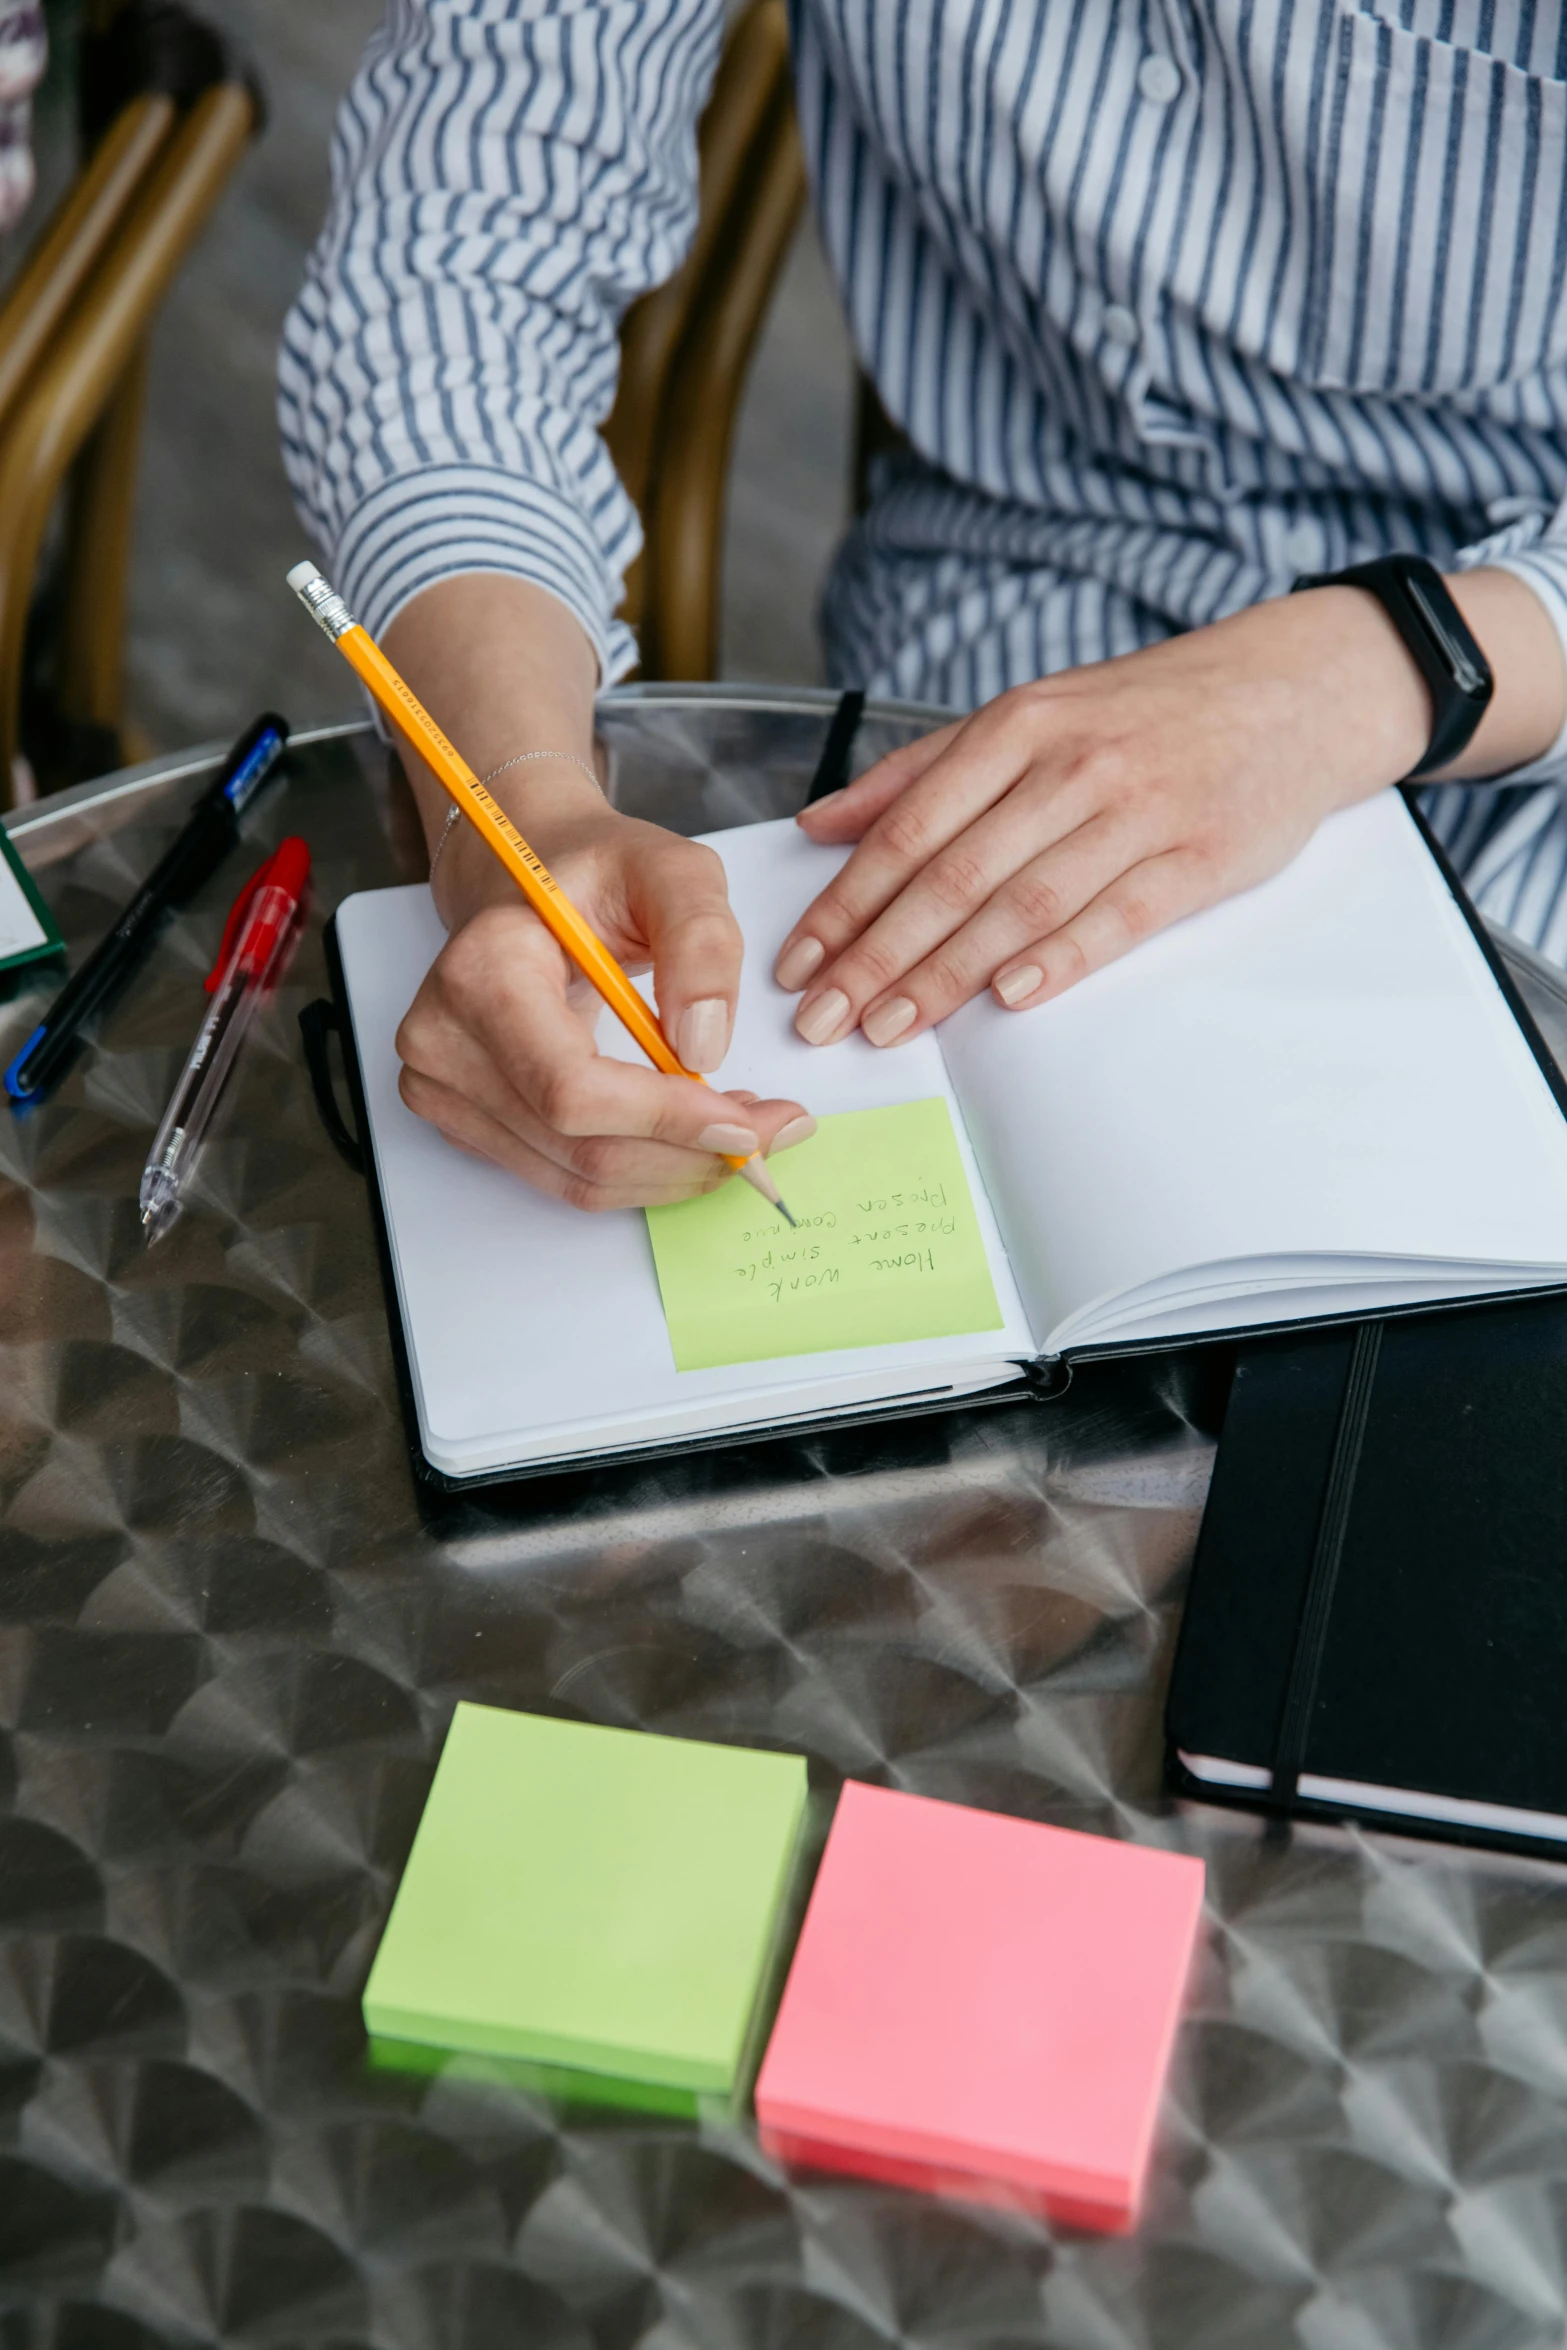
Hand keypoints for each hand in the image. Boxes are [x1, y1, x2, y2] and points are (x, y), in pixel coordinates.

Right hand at [398, 793, 813, 1209]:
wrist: (526, 884)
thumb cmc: (595, 874)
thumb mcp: (672, 872)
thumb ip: (702, 943)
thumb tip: (703, 1047)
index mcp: (481, 970)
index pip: (571, 1087)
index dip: (667, 1119)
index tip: (749, 1121)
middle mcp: (445, 1039)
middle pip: (579, 1146)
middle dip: (690, 1153)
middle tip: (769, 1131)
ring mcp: (443, 1089)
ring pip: (578, 1178)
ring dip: (673, 1169)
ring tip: (735, 1126)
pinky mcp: (464, 1122)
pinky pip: (564, 1178)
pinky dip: (640, 1169)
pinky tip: (684, 1132)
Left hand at [774, 571, 1565, 1045]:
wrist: (1293, 688)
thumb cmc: (1148, 711)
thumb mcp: (1030, 714)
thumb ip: (920, 772)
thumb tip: (820, 824)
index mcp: (1015, 729)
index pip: (907, 831)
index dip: (846, 905)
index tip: (798, 963)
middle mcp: (1067, 766)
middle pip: (951, 877)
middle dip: (875, 957)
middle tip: (823, 1019)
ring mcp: (1134, 812)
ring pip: (1020, 905)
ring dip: (945, 974)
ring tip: (889, 1027)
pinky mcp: (1197, 856)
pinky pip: (1115, 915)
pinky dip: (1059, 958)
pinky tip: (1008, 997)